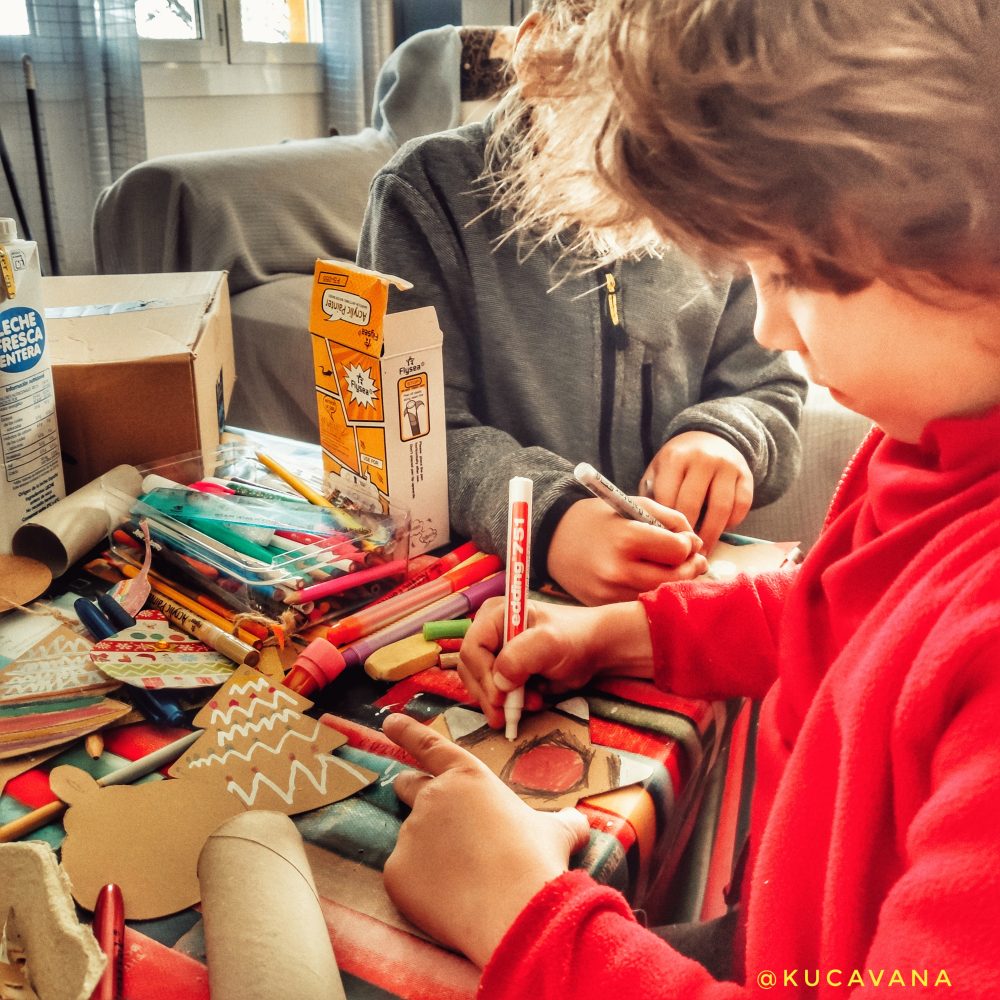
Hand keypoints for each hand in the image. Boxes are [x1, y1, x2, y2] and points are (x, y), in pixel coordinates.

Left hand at [382, 713, 590, 966]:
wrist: (515, 909)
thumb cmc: (537, 861)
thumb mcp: (557, 832)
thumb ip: (561, 821)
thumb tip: (576, 821)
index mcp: (468, 777)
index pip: (429, 745)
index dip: (407, 732)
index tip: (390, 722)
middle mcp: (432, 797)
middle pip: (407, 786)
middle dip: (411, 792)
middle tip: (435, 817)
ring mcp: (410, 833)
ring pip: (413, 841)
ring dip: (431, 854)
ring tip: (466, 881)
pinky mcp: (396, 871)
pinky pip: (405, 877)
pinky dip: (422, 888)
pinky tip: (450, 903)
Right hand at [458, 597, 652, 729]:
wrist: (595, 650)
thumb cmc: (575, 638)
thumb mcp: (549, 643)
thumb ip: (520, 658)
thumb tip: (498, 682)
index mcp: (494, 615)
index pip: (472, 649)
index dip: (483, 676)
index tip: (502, 697)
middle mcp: (489, 633)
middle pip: (471, 671)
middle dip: (491, 694)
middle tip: (511, 712)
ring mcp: (495, 653)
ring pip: (480, 686)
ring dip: (502, 702)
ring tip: (530, 703)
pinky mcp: (504, 672)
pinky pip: (493, 694)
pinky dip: (509, 704)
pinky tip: (531, 702)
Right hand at [547, 497, 707, 604]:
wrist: (553, 538)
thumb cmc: (597, 518)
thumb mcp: (633, 505)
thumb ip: (670, 520)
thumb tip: (696, 544)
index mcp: (626, 539)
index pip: (677, 551)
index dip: (688, 545)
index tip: (685, 541)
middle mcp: (617, 570)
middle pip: (673, 579)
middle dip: (690, 569)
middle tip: (696, 560)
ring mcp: (608, 592)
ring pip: (658, 595)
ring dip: (674, 583)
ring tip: (677, 570)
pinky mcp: (603, 605)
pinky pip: (639, 603)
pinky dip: (651, 593)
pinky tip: (653, 579)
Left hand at [641, 431, 753, 551]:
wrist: (709, 437)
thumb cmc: (678, 463)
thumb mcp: (658, 469)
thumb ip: (652, 494)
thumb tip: (651, 528)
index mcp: (675, 458)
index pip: (668, 497)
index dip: (666, 522)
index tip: (663, 541)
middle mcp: (702, 459)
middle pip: (693, 504)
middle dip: (687, 532)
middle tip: (683, 553)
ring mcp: (727, 467)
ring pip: (720, 508)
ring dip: (711, 534)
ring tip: (703, 552)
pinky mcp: (746, 476)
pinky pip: (741, 506)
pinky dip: (732, 523)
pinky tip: (720, 530)